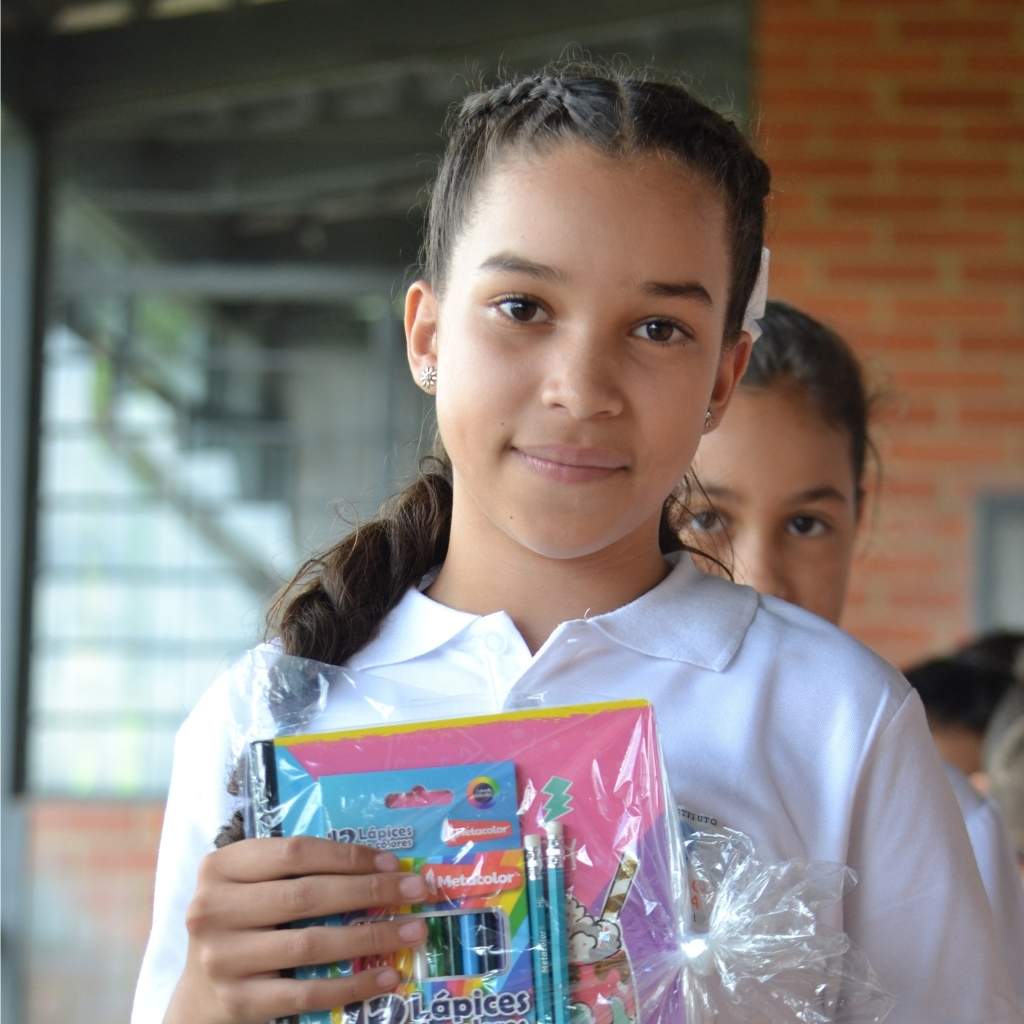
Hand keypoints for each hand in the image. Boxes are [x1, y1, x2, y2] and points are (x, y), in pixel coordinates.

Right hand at [165, 837, 428, 1023]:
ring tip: (412, 931)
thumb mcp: (253, 885)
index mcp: (222, 867)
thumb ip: (299, 871)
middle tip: (415, 891)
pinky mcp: (238, 1001)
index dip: (349, 856)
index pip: (296, 852)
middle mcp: (214, 909)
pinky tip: (386, 976)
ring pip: (311, 943)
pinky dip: (352, 984)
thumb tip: (382, 868)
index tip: (393, 863)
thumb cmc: (242, 922)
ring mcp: (222, 958)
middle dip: (370, 891)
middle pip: (307, 895)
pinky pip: (306, 992)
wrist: (200, 992)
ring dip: (370, 937)